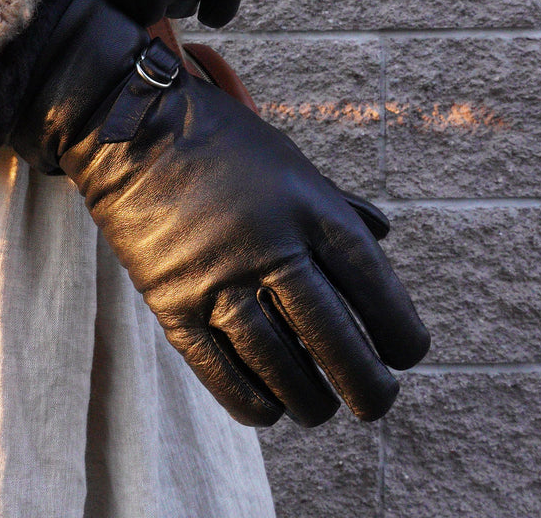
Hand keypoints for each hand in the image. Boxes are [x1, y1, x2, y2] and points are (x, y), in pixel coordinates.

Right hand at [6, 0, 429, 425]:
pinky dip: (250, 400)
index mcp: (308, 206)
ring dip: (310, 402)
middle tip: (378, 402)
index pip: (373, 285)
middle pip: (332, 338)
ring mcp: (217, 277)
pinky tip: (269, 410)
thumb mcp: (291, 161)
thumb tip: (384, 235)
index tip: (406, 354)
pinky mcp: (172, 301)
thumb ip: (337, 204)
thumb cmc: (224, 143)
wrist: (134, 130)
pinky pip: (217, 369)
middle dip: (367, 386)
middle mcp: (269, 246)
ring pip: (278, 365)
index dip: (400, 331)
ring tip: (322, 409)